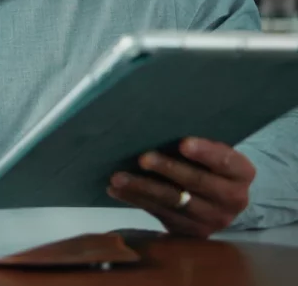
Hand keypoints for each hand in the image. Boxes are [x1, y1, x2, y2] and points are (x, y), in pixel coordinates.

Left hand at [107, 137, 254, 237]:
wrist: (218, 200)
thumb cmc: (208, 164)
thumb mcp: (212, 154)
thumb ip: (195, 145)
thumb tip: (155, 126)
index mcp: (242, 174)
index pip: (226, 162)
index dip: (205, 153)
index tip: (183, 143)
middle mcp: (233, 200)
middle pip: (197, 183)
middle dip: (167, 169)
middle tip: (142, 158)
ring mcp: (212, 220)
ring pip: (173, 202)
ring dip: (142, 188)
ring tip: (118, 177)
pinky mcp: (191, 232)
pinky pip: (159, 214)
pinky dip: (135, 200)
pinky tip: (116, 190)